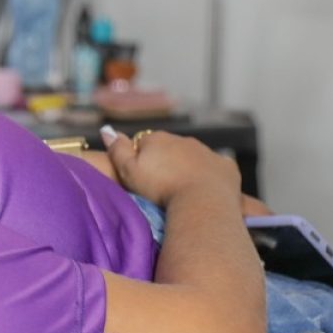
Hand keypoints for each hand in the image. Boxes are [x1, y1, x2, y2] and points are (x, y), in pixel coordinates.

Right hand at [102, 128, 241, 207]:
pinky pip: (215, 167)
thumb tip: (106, 129)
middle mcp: (183, 140)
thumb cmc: (160, 189)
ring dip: (188, 167)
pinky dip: (210, 174)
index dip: (142, 158)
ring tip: (183, 190)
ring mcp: (206, 152)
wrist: (202, 202)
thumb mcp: (128, 171)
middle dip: (166, 161)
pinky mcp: (226, 166)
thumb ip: (117, 149)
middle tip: (162, 185)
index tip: (143, 176)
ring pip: (193, 157)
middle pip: (170, 148)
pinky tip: (206, 188)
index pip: (144, 143)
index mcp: (158, 139)